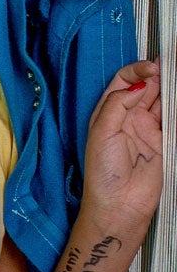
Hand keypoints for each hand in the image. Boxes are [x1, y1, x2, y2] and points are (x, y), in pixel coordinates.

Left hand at [80, 60, 162, 241]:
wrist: (119, 204)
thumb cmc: (103, 173)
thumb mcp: (102, 132)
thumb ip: (118, 104)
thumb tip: (139, 85)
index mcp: (108, 112)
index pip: (124, 81)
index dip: (137, 70)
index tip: (151, 68)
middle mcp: (128, 117)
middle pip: (146, 86)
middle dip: (157, 73)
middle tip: (169, 66)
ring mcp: (147, 128)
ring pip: (161, 99)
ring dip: (169, 86)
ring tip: (176, 75)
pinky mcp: (163, 140)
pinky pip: (172, 117)